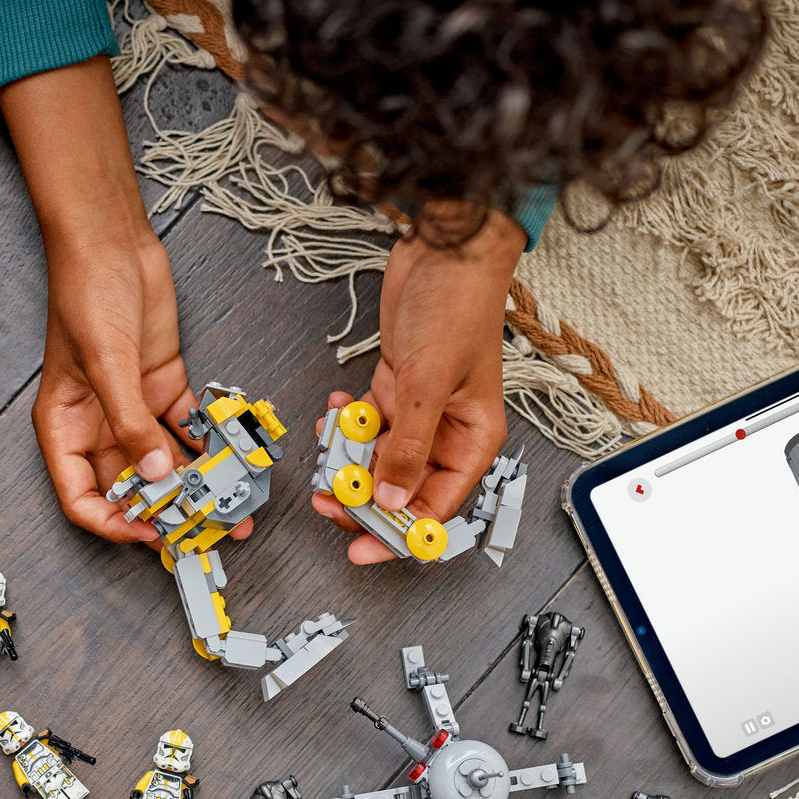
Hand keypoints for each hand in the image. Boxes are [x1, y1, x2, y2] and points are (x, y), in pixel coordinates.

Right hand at [33, 227, 202, 542]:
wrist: (111, 242)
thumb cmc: (86, 294)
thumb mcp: (106, 364)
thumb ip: (129, 424)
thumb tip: (156, 475)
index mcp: (66, 428)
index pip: (81, 497)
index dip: (113, 523)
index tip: (149, 533)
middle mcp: (99, 426)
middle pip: (130, 487)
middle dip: (165, 511)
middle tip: (203, 528)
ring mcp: (133, 409)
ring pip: (164, 463)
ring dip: (195, 485)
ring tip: (230, 504)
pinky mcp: (162, 389)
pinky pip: (187, 430)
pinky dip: (208, 445)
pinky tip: (233, 459)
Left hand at [312, 206, 525, 561]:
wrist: (444, 250)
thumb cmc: (457, 307)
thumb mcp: (427, 385)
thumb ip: (407, 447)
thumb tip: (389, 501)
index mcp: (472, 441)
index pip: (436, 508)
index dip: (399, 534)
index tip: (362, 548)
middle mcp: (447, 434)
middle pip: (402, 490)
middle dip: (363, 499)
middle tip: (328, 502)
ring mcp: (418, 414)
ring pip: (378, 459)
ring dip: (348, 459)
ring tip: (326, 449)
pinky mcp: (395, 391)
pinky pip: (365, 425)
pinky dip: (346, 423)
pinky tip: (334, 410)